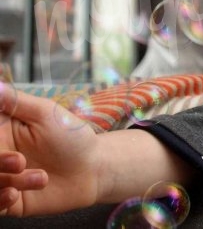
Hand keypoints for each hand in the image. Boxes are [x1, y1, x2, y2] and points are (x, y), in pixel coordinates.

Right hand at [0, 85, 100, 216]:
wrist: (93, 168)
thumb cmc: (71, 136)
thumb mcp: (46, 113)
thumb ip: (16, 102)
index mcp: (1, 130)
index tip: (1, 141)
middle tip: (19, 162)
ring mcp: (1, 177)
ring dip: (5, 181)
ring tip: (40, 177)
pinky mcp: (9, 200)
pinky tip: (16, 195)